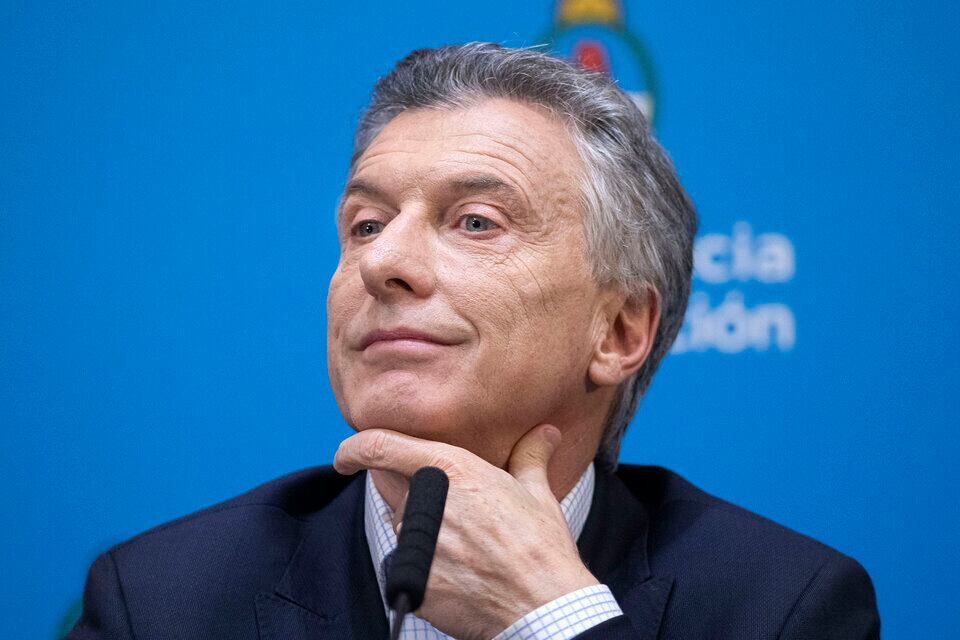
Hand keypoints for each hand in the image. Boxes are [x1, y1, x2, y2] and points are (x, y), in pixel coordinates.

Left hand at [333, 424, 599, 639]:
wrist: (542, 607)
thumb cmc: (541, 549)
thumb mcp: (537, 494)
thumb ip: (529, 457)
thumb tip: (544, 432)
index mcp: (450, 470)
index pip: (380, 448)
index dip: (354, 448)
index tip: (346, 456)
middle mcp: (424, 504)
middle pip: (396, 492)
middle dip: (415, 499)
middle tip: (451, 516)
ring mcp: (414, 546)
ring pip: (404, 531)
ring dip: (424, 535)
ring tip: (467, 551)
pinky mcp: (410, 582)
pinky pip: (407, 569)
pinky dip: (426, 570)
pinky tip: (460, 577)